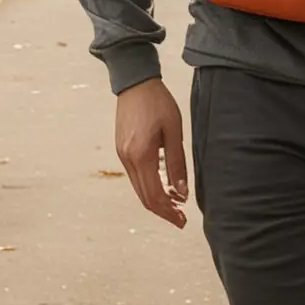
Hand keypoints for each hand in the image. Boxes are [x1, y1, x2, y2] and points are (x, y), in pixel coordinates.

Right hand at [114, 78, 188, 228]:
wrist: (135, 82)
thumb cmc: (157, 103)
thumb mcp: (174, 132)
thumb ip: (177, 164)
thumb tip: (182, 193)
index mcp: (142, 155)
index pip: (155, 196)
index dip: (169, 212)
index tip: (183, 221)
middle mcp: (128, 158)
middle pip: (144, 197)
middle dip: (163, 211)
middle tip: (181, 219)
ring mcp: (122, 154)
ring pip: (138, 188)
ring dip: (156, 200)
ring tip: (176, 203)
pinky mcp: (122, 149)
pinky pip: (135, 176)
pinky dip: (149, 186)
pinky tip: (163, 184)